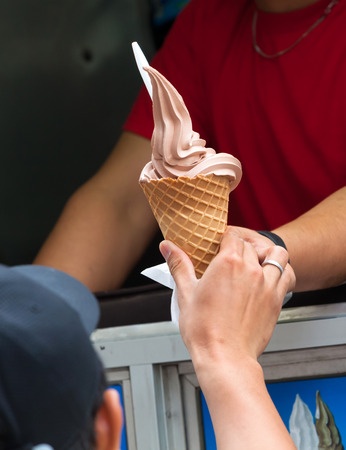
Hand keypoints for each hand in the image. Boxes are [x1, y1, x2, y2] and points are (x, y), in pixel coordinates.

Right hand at [160, 229, 294, 361]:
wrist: (225, 357)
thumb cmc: (204, 330)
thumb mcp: (185, 293)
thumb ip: (178, 265)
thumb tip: (167, 247)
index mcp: (227, 263)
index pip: (232, 236)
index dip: (224, 239)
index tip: (219, 246)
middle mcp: (250, 269)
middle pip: (250, 245)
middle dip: (240, 247)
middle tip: (229, 260)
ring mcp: (266, 284)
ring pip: (277, 255)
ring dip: (268, 254)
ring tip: (257, 262)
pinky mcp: (276, 300)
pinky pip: (288, 275)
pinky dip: (282, 271)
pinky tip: (271, 277)